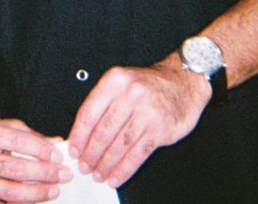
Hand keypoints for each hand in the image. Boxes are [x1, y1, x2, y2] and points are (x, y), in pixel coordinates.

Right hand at [0, 118, 71, 202]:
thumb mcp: (4, 127)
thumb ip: (30, 136)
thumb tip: (57, 144)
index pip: (16, 140)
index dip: (40, 149)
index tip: (59, 157)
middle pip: (14, 168)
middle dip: (44, 173)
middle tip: (64, 175)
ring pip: (9, 192)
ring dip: (36, 193)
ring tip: (54, 191)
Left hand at [65, 57, 208, 187]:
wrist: (183, 81)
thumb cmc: (149, 84)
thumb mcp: (122, 83)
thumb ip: (103, 104)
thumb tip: (82, 135)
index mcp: (114, 81)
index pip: (89, 114)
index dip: (79, 136)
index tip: (74, 150)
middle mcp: (130, 94)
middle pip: (103, 132)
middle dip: (91, 154)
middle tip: (84, 166)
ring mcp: (147, 112)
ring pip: (119, 145)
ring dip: (106, 164)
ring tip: (98, 174)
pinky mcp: (161, 129)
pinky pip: (138, 154)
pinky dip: (124, 169)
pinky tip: (116, 176)